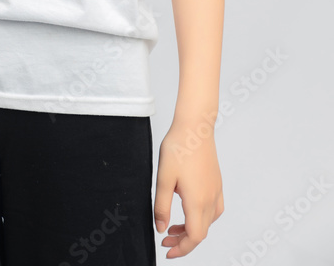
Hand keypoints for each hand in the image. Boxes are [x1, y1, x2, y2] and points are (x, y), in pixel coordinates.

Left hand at [153, 120, 224, 257]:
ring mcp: (216, 191)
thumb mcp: (163, 178)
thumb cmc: (178, 148)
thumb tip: (161, 229)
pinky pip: (214, 210)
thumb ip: (161, 206)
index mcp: (197, 201)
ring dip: (192, 230)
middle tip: (165, 239)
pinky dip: (202, 218)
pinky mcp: (217, 184)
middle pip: (201, 233)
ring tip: (173, 226)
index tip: (167, 251)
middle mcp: (210, 199)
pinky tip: (190, 210)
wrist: (195, 126)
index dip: (181, 249)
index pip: (194, 237)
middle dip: (183, 241)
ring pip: (208, 222)